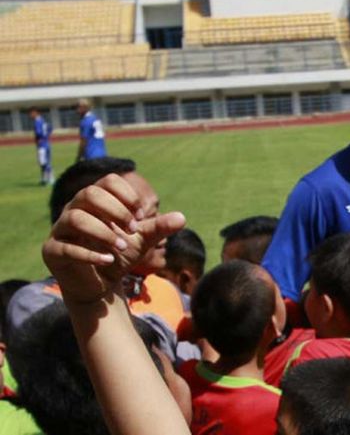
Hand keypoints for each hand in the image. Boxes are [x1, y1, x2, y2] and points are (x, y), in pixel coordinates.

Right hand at [42, 173, 184, 303]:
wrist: (102, 283)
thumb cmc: (120, 253)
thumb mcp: (142, 239)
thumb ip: (159, 227)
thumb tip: (182, 217)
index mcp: (95, 200)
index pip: (108, 181)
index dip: (127, 195)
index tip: (141, 216)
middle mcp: (74, 209)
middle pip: (89, 194)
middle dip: (116, 211)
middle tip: (134, 229)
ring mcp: (60, 229)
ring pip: (76, 218)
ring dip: (103, 232)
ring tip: (122, 246)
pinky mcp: (52, 251)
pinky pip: (65, 247)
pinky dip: (89, 254)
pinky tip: (108, 260)